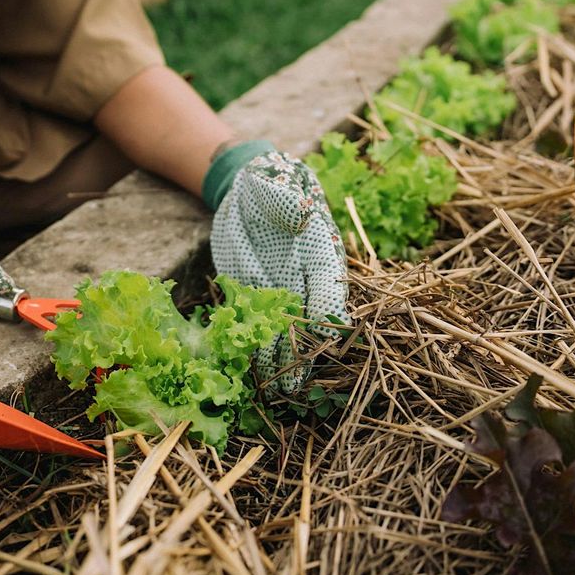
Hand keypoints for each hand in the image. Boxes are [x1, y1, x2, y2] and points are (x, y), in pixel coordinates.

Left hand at [206, 142, 350, 393]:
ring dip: (279, 362)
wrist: (246, 185)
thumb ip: (288, 199)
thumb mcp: (279, 182)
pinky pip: (256, 326)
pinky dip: (253, 349)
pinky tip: (249, 375)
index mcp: (321, 253)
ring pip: (283, 333)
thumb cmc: (272, 180)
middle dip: (303, 354)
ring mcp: (279, 289)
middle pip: (309, 323)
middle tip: (296, 386)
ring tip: (276, 394)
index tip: (324, 340)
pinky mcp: (251, 293)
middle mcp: (304, 277)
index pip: (329, 290)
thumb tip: (299, 213)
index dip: (327, 316)